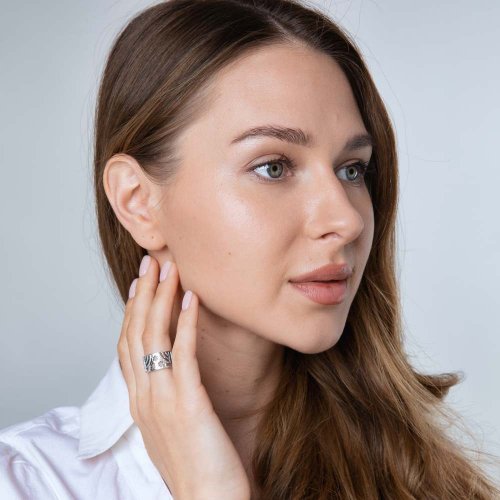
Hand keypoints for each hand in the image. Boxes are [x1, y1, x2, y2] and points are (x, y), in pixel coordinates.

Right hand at [117, 255, 250, 499]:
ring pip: (154, 337)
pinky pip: (184, 353)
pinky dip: (187, 322)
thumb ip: (164, 397)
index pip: (127, 346)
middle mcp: (144, 396)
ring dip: (161, 298)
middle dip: (143, 294)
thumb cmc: (194, 465)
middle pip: (136, 333)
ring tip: (170, 269)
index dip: (132, 311)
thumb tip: (171, 371)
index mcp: (138, 402)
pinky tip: (193, 299)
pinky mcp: (188, 403)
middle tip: (150, 263)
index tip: (139, 285)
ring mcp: (162, 399)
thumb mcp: (169, 426)